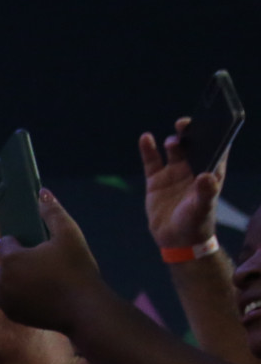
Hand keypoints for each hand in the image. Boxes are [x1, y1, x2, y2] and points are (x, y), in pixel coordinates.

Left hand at [0, 188, 111, 335]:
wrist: (84, 308)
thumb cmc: (77, 269)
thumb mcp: (69, 235)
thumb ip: (53, 213)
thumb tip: (42, 192)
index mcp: (11, 258)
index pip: (5, 243)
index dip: (18, 242)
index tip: (31, 245)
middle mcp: (2, 280)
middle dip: (7, 265)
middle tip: (30, 264)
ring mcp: (6, 301)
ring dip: (5, 284)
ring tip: (27, 281)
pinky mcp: (13, 316)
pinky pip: (5, 305)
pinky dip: (13, 299)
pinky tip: (32, 295)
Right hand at [142, 118, 223, 250]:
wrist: (175, 240)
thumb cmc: (195, 224)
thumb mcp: (202, 208)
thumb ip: (205, 192)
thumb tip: (205, 176)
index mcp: (210, 173)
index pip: (217, 149)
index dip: (216, 134)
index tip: (212, 122)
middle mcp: (193, 169)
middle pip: (194, 144)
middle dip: (191, 132)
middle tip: (185, 124)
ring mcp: (174, 173)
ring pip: (174, 150)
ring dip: (173, 141)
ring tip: (172, 141)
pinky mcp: (157, 180)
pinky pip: (152, 161)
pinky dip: (148, 149)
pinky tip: (146, 138)